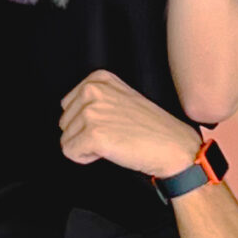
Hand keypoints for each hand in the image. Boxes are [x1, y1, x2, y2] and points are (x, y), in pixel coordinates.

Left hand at [60, 70, 202, 177]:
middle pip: (64, 122)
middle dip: (83, 134)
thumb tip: (69, 112)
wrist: (173, 146)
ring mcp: (91, 112)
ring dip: (87, 146)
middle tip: (114, 133)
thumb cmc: (151, 127)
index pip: (67, 105)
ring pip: (66, 139)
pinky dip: (86, 158)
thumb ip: (95, 98)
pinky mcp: (93, 135)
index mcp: (98, 79)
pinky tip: (110, 151)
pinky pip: (70, 153)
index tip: (109, 122)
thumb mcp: (121, 97)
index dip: (86, 121)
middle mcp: (92, 91)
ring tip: (115, 140)